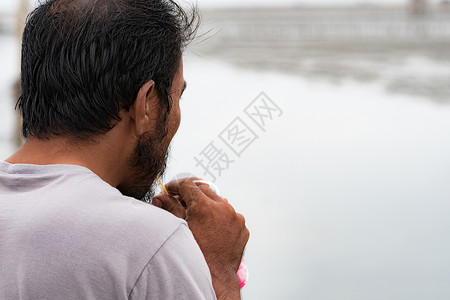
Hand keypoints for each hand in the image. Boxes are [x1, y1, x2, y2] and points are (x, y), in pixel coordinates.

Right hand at [154, 177, 248, 299]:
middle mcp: (223, 208)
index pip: (188, 185)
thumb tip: (161, 197)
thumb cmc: (196, 257)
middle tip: (180, 202)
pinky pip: (229, 215)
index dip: (176, 186)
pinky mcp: (241, 226)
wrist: (216, 278)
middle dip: (191, 194)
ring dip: (207, 205)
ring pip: (218, 201)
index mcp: (205, 207)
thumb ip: (169, 209)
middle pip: (204, 190)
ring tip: (196, 217)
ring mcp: (235, 217)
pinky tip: (210, 228)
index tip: (170, 190)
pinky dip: (219, 217)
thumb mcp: (179, 230)